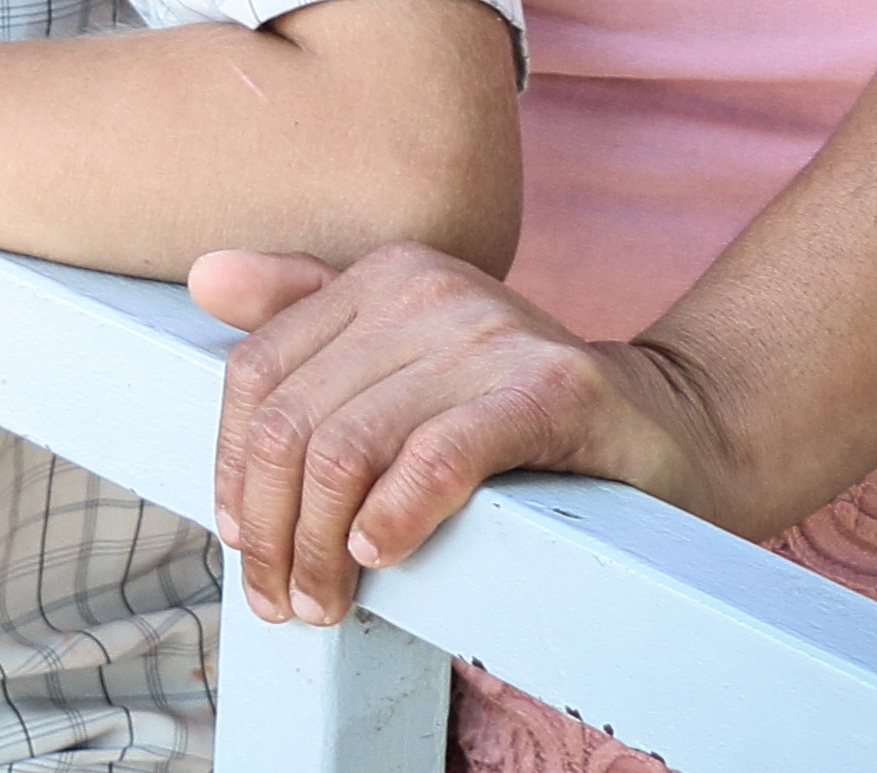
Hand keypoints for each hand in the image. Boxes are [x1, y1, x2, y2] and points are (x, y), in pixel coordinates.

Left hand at [194, 244, 746, 624]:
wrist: (672, 429)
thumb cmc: (523, 411)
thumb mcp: (412, 359)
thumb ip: (310, 314)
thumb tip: (204, 277)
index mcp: (383, 277)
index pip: (261, 374)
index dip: (235, 467)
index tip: (242, 542)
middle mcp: (429, 287)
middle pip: (297, 419)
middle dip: (274, 526)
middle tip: (283, 598)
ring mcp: (491, 332)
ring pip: (351, 446)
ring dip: (323, 544)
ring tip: (326, 600)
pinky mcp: (553, 387)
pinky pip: (441, 454)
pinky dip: (396, 512)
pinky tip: (381, 553)